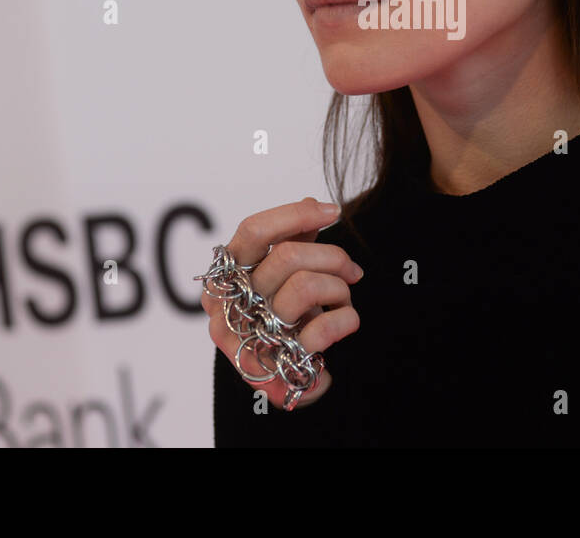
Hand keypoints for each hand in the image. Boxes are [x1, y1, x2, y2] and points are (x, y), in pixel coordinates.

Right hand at [202, 196, 363, 409]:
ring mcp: (251, 333)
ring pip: (306, 286)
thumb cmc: (281, 316)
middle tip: (352, 269)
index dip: (295, 214)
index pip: (253, 231)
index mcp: (227, 276)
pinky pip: (323, 327)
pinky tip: (346, 321)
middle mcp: (231, 304)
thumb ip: (293, 238)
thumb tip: (314, 204)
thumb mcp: (282, 275)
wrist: (286, 376)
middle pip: (287, 256)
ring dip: (339, 288)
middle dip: (332, 256)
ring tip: (343, 299)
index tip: (333, 211)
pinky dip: (347, 318)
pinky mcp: (277, 362)